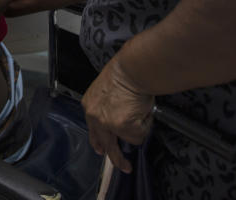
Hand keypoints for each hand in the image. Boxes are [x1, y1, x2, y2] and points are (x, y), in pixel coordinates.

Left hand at [81, 55, 154, 173]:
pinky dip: (145, 125)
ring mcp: (108, 124)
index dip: (99, 140)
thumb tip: (120, 121)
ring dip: (139, 128)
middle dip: (115, 157)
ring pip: (128, 139)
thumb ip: (108, 108)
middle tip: (124, 166)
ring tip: (143, 110)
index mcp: (89, 106)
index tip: (101, 149)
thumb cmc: (124, 75)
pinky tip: (143, 110)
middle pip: (105, 143)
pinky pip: (139, 135)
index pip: (93, 128)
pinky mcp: (122, 127)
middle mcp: (95, 117)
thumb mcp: (107, 92)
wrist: (131, 70)